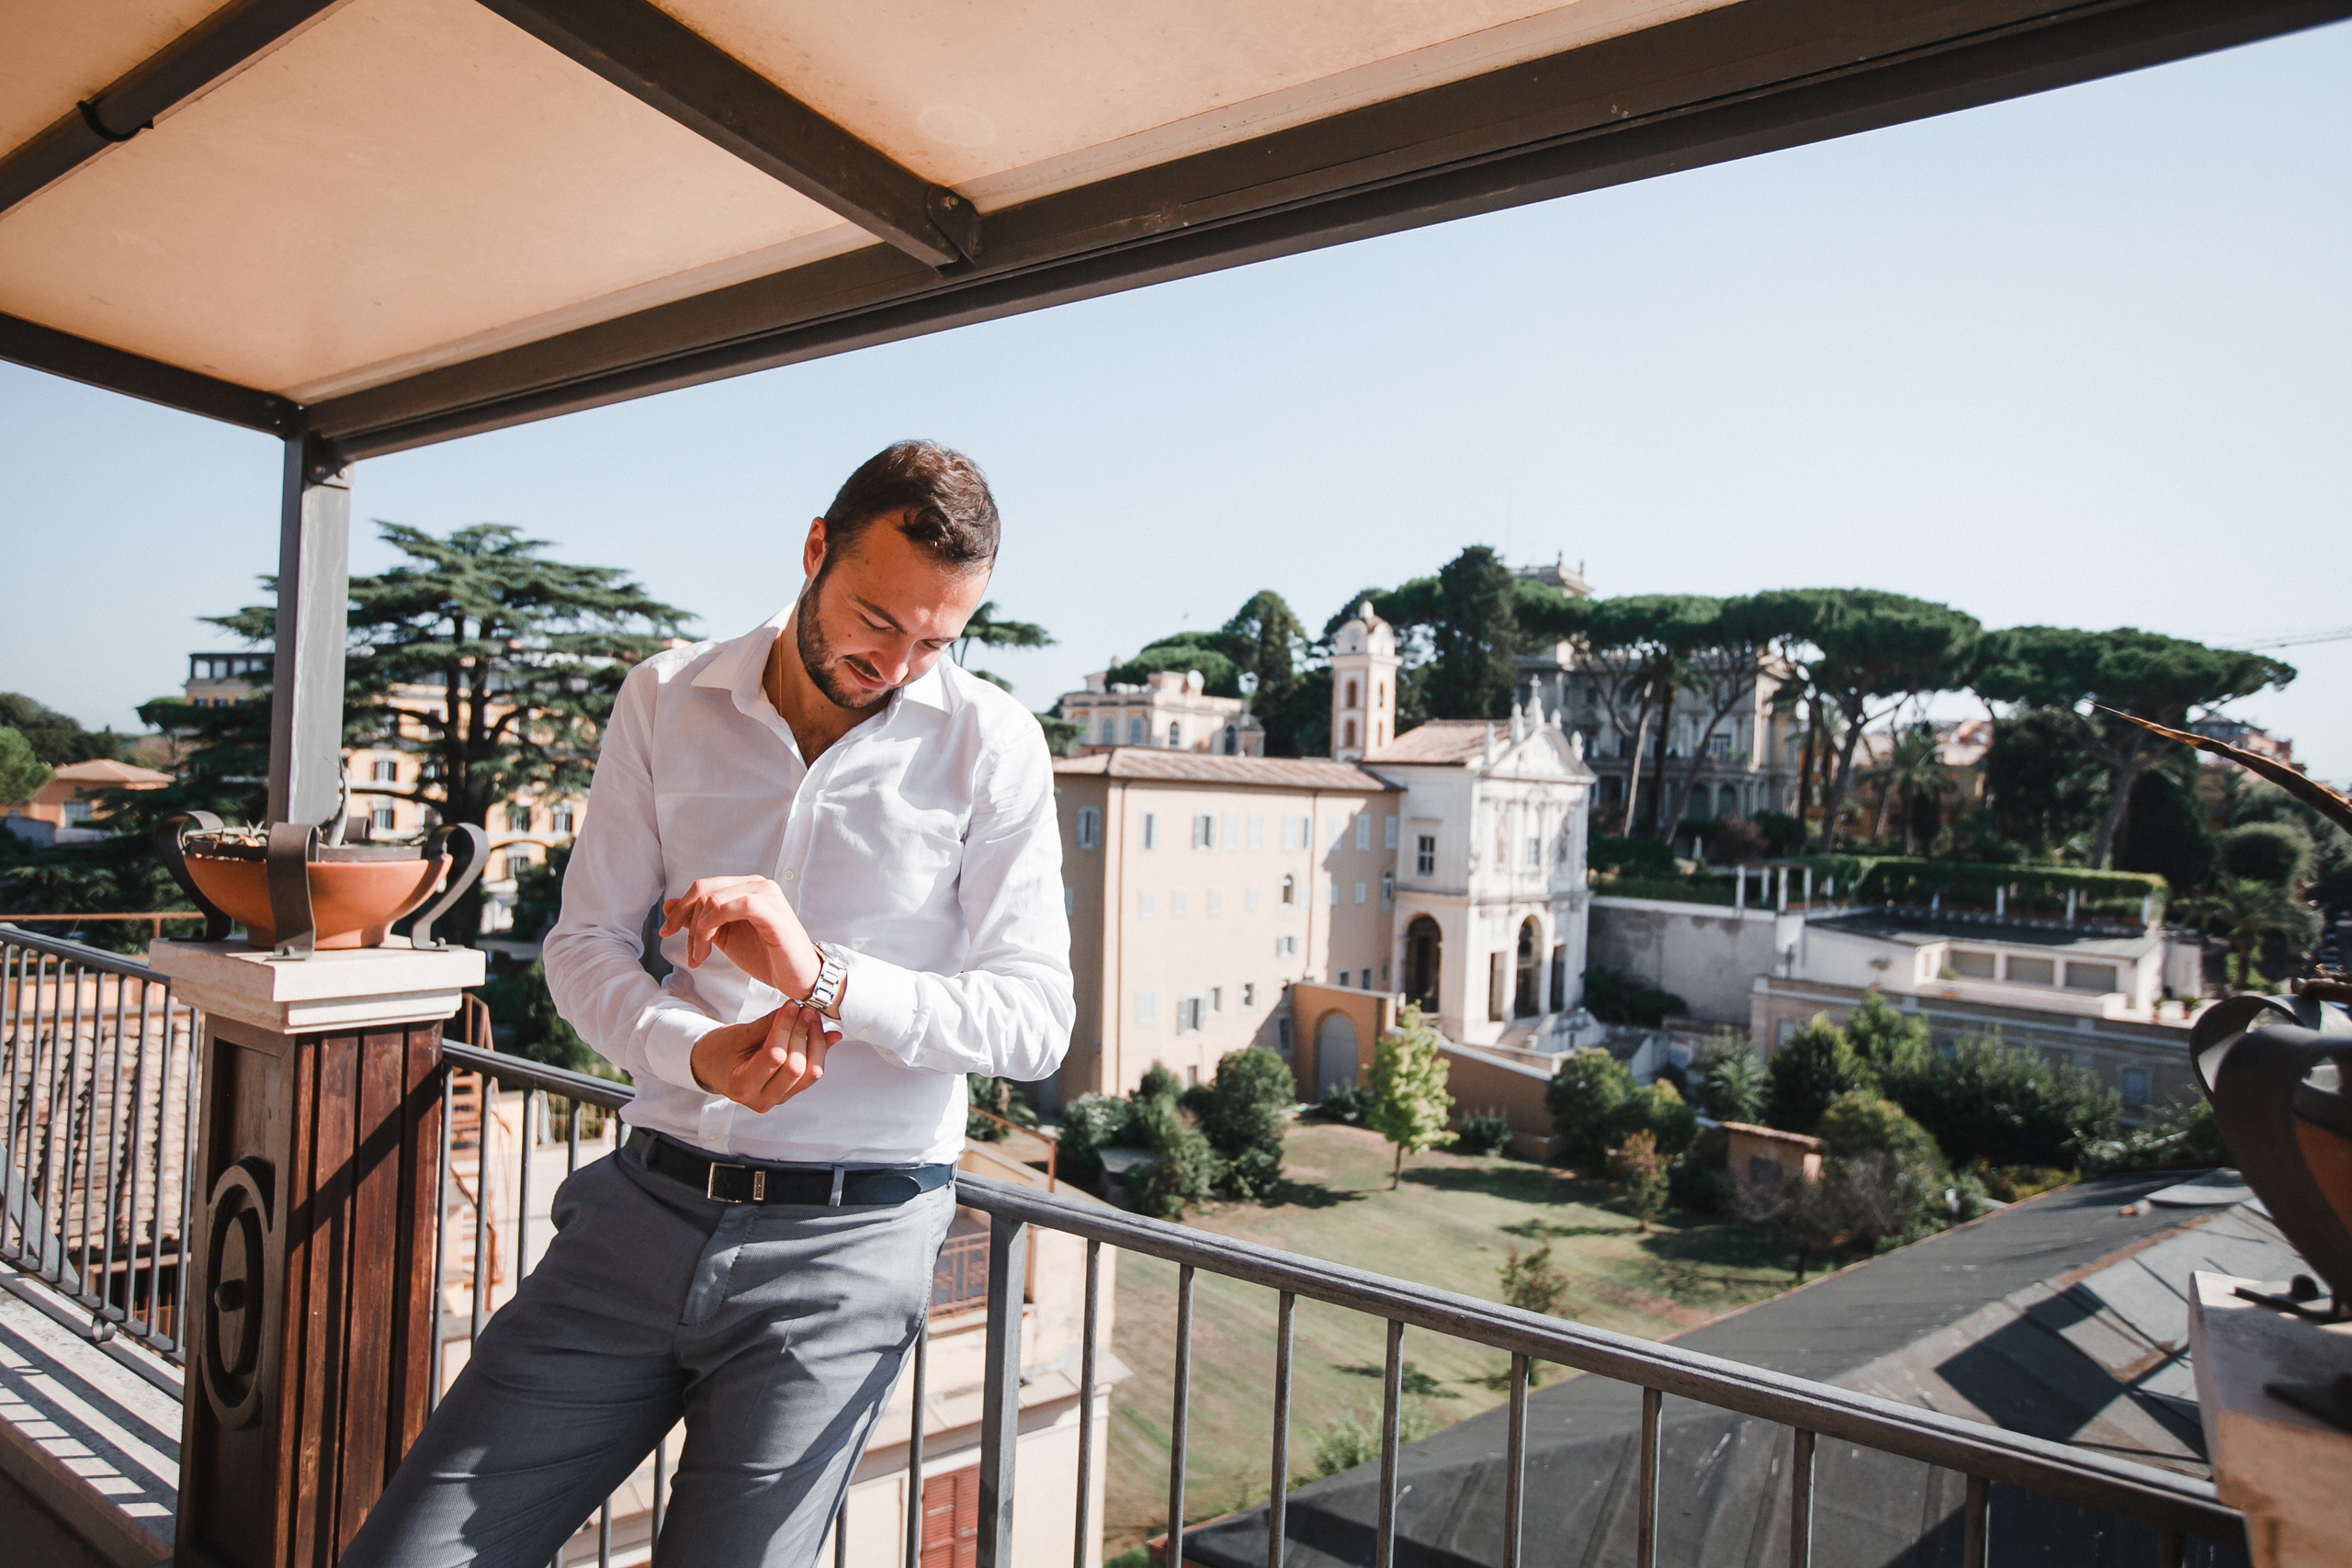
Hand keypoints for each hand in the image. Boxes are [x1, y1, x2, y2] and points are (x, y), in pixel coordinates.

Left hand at [661, 876, 819, 996]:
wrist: (798, 978)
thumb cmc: (766, 956)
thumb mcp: (724, 937)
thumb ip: (700, 920)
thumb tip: (669, 905)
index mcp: (746, 887)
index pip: (703, 887)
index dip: (679, 909)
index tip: (665, 932)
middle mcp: (757, 885)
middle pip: (705, 890)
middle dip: (686, 921)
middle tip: (689, 953)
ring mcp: (768, 896)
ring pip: (716, 898)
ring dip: (700, 929)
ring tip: (700, 955)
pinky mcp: (775, 913)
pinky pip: (740, 904)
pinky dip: (718, 919)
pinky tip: (709, 937)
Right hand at [690, 1001, 837, 1111]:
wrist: (711, 1067)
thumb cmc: (718, 1050)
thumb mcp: (738, 1034)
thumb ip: (769, 1024)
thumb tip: (798, 1008)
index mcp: (742, 1086)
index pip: (774, 1056)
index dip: (786, 1028)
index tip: (792, 1006)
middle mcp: (761, 1099)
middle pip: (795, 1068)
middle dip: (803, 1034)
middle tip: (805, 1009)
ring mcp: (777, 1099)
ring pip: (809, 1074)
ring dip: (816, 1043)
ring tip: (813, 1019)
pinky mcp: (788, 1093)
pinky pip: (810, 1075)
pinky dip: (819, 1052)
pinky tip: (824, 1035)